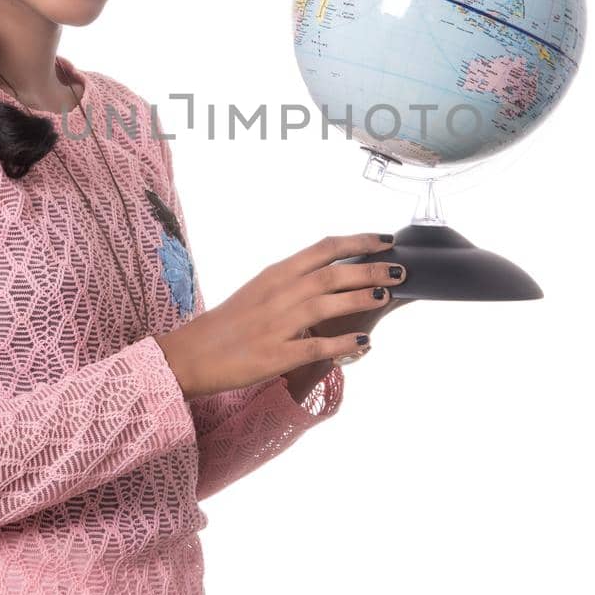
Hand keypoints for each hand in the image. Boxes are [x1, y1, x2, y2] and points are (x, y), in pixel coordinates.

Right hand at [154, 233, 404, 398]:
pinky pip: (317, 347)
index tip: (386, 239)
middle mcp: (280, 293)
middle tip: (401, 269)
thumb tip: (332, 275)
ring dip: (362, 299)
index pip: (324, 248)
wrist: (193, 353)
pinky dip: (343, 345)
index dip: (359, 242)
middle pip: (334, 274)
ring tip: (387, 295)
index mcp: (277, 273)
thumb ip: (295, 280)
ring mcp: (278, 324)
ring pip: (329, 305)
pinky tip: (365, 344)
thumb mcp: (261, 288)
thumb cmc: (230, 321)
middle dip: (371, 269)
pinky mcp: (276, 355)